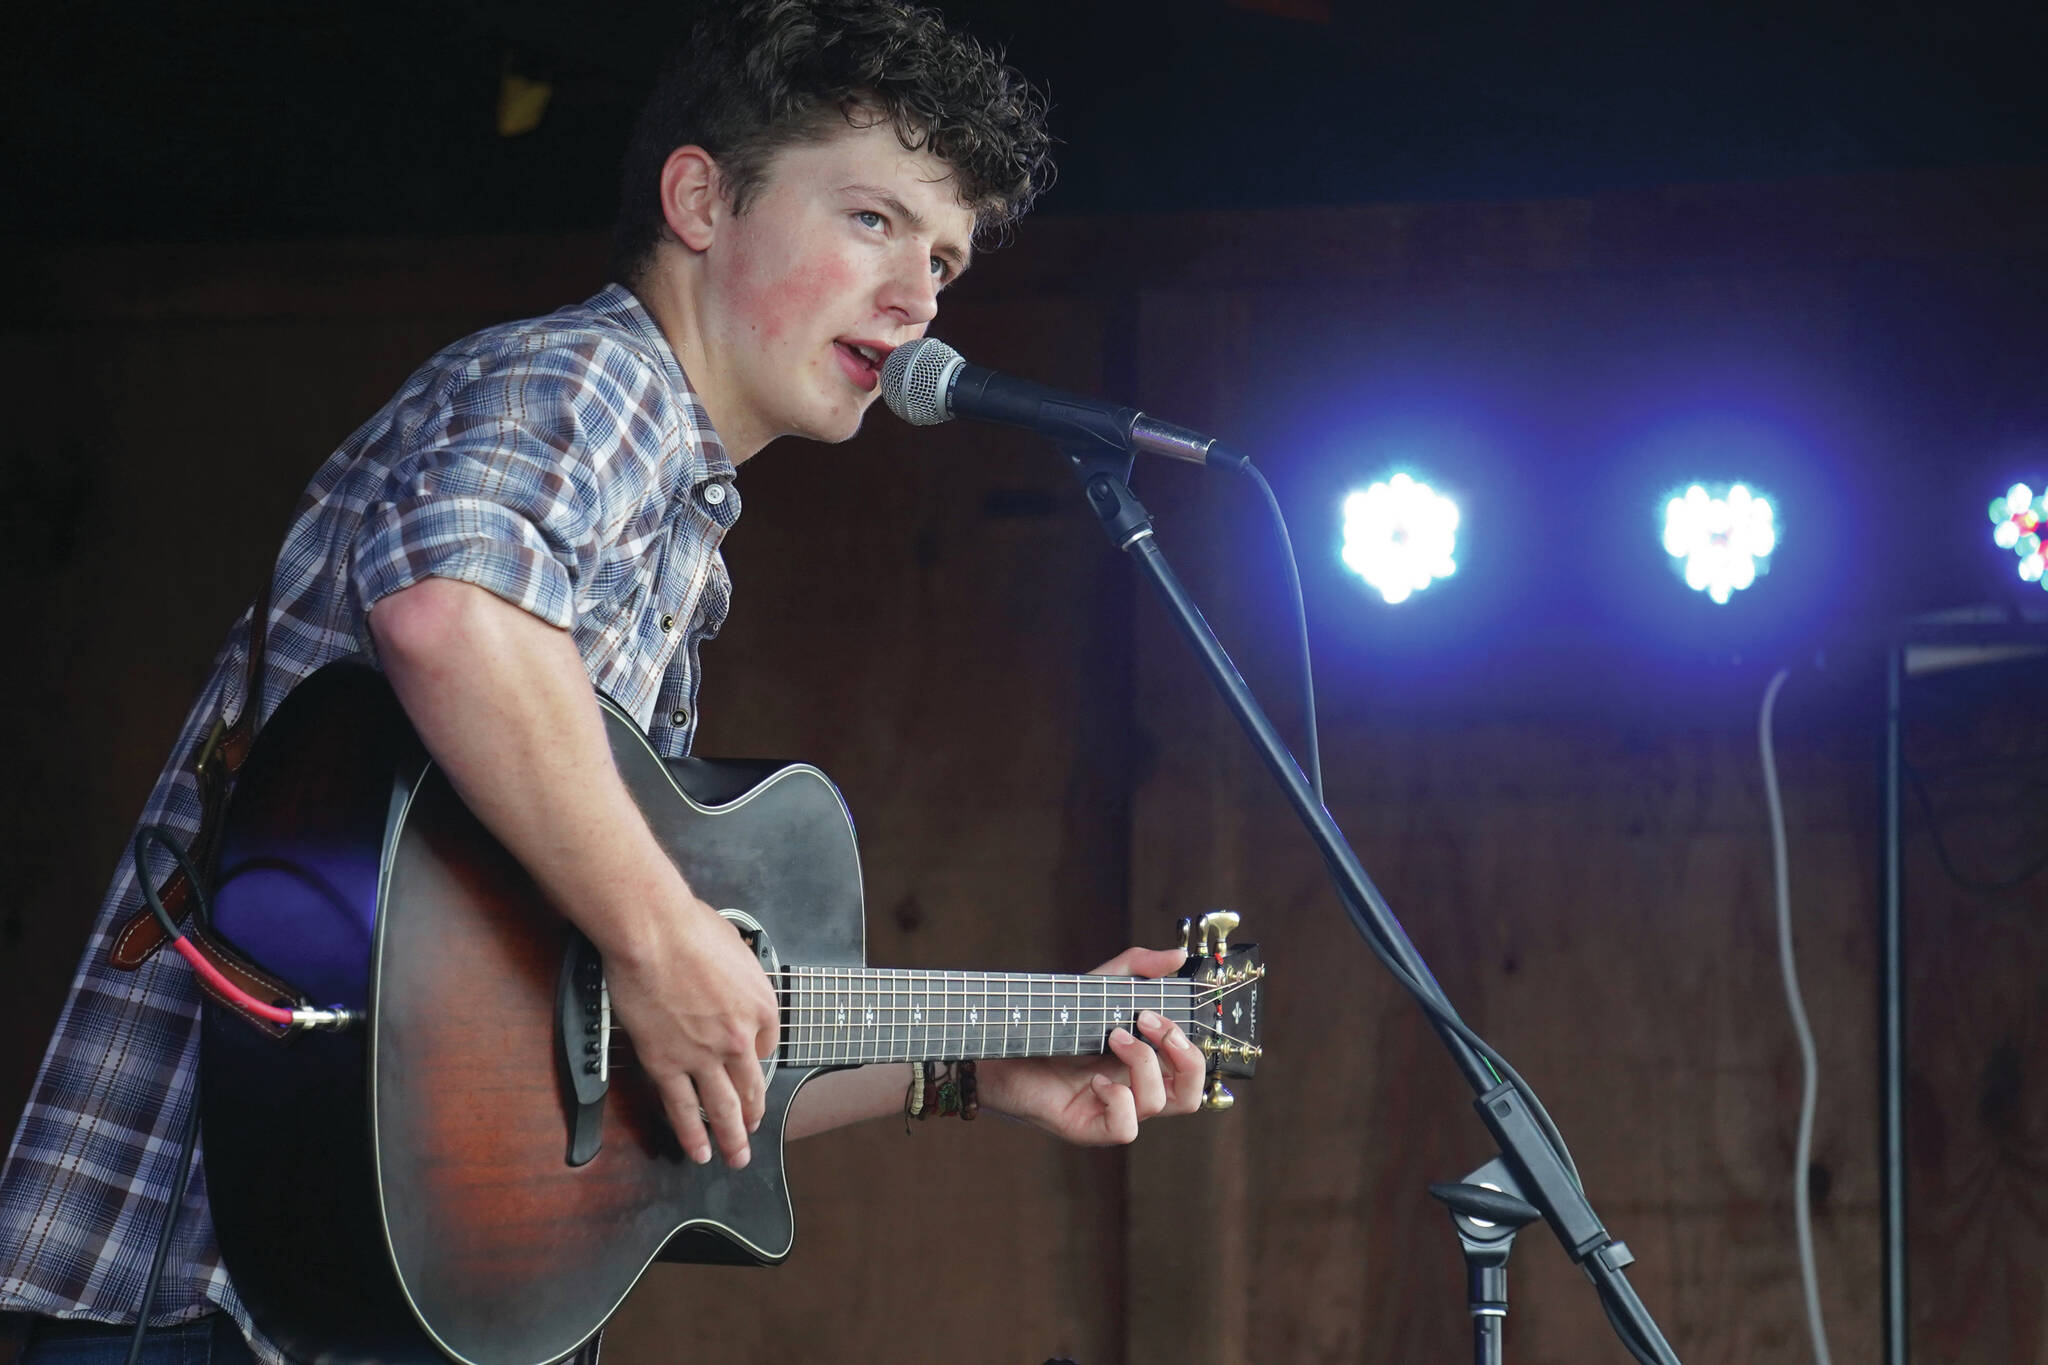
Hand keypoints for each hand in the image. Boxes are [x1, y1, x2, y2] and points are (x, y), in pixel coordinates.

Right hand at [601, 895, 779, 1168]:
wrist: (653, 933)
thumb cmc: (689, 928)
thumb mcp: (736, 946)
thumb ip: (739, 974)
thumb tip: (731, 980)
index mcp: (762, 1006)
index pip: (766, 1044)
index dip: (755, 1056)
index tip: (747, 1066)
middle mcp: (739, 1038)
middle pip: (752, 1087)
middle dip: (753, 1115)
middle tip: (753, 1133)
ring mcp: (703, 1056)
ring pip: (722, 1108)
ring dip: (731, 1138)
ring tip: (736, 1157)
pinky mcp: (666, 1064)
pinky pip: (682, 1108)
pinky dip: (691, 1134)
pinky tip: (698, 1151)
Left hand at [977, 946, 1206, 1144]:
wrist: (1001, 1044)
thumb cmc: (1052, 1022)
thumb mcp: (1098, 987)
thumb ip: (1138, 967)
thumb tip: (1178, 957)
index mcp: (1143, 1064)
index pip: (1192, 1069)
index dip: (1189, 1043)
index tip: (1156, 1011)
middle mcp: (1134, 1091)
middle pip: (1192, 1095)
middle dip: (1184, 1055)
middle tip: (1149, 1022)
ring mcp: (1113, 1112)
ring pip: (1160, 1104)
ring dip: (1142, 1062)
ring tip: (1111, 1036)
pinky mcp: (1089, 1128)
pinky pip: (1126, 1128)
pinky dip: (1117, 1099)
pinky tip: (1094, 1080)